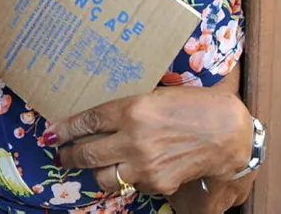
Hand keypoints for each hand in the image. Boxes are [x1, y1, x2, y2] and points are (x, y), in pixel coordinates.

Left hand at [45, 77, 252, 197]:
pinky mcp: (157, 183)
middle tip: (62, 154)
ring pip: (102, 176)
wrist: (229, 133)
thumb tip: (106, 115)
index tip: (51, 132)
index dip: (65, 128)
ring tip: (93, 166)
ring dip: (94, 171)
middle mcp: (133, 139)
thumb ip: (132, 106)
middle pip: (86, 153)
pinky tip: (135, 169)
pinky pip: (131, 184)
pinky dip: (129, 178)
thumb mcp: (159, 95)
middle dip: (68, 155)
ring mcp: (144, 165)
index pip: (87, 121)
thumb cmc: (197, 105)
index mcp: (133, 109)